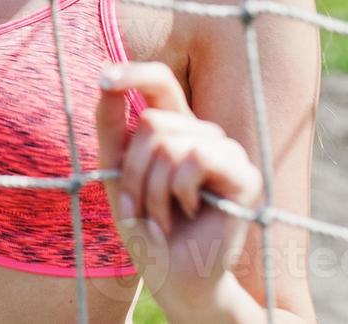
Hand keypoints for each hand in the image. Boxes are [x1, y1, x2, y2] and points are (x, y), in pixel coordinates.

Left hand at [96, 61, 263, 318]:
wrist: (171, 274)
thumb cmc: (144, 225)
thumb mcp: (115, 173)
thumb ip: (110, 128)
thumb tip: (104, 81)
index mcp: (176, 128)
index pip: (161, 82)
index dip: (134, 72)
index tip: (103, 77)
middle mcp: (203, 133)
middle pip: (152, 121)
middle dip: (133, 170)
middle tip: (140, 206)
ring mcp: (226, 151)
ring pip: (169, 142)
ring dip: (153, 189)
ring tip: (162, 216)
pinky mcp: (244, 175)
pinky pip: (197, 158)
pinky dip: (180, 191)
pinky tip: (189, 211)